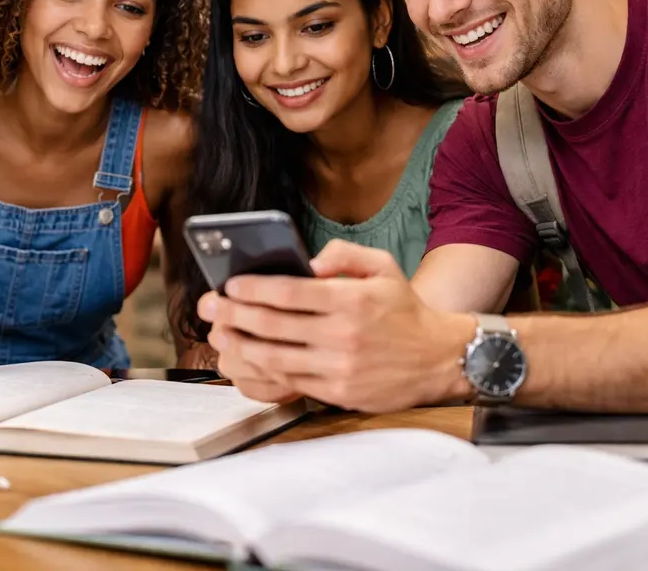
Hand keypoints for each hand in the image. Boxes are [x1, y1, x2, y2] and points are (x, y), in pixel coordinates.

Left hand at [200, 240, 474, 412]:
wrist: (439, 358)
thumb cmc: (405, 310)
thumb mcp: (383, 267)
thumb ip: (343, 256)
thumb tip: (305, 263)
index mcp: (350, 300)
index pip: (288, 292)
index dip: (252, 288)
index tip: (229, 284)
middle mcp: (342, 334)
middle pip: (272, 324)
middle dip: (233, 313)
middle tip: (209, 306)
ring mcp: (338, 366)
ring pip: (274, 356)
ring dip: (240, 343)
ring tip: (220, 332)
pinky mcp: (338, 390)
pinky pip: (290, 379)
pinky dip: (263, 368)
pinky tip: (248, 356)